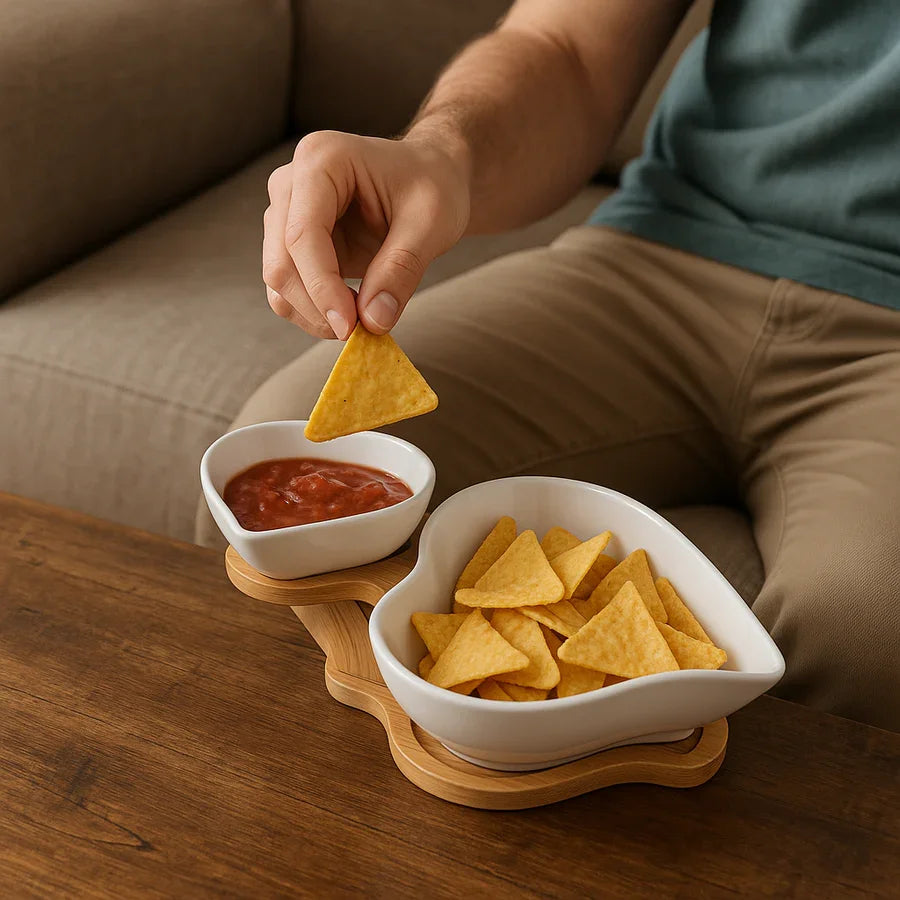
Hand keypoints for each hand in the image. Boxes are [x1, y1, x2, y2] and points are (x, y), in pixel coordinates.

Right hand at [263, 131, 470, 338]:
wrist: (429, 177)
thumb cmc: (433, 186)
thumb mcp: (432, 222)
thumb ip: (401, 269)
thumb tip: (374, 321)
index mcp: (321, 160)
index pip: (303, 233)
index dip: (322, 287)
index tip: (350, 327)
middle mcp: (290, 184)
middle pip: (281, 261)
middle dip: (318, 306)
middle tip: (361, 332)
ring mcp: (285, 214)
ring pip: (278, 281)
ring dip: (314, 314)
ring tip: (362, 321)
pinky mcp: (291, 244)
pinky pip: (287, 290)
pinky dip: (313, 313)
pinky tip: (351, 313)